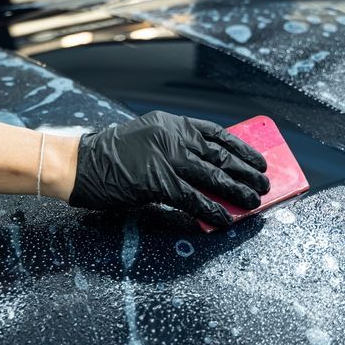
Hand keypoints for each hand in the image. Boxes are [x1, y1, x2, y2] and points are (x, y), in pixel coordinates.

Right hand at [68, 111, 268, 226]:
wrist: (79, 164)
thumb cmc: (109, 157)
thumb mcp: (147, 140)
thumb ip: (174, 148)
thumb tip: (206, 169)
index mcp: (172, 124)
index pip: (217, 134)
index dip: (242, 149)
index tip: (259, 159)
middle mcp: (174, 138)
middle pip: (221, 156)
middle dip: (246, 172)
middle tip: (265, 183)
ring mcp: (167, 159)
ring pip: (213, 177)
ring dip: (238, 191)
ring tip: (255, 201)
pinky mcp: (159, 183)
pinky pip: (194, 199)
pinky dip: (212, 210)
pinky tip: (226, 219)